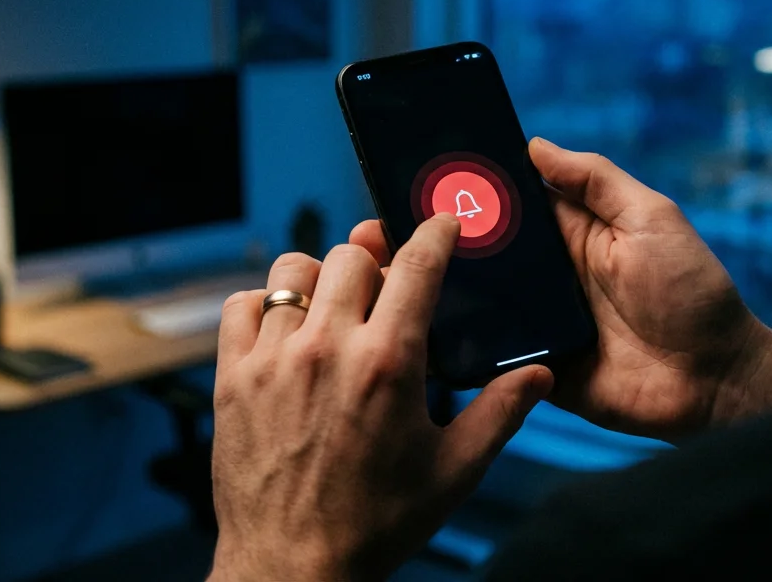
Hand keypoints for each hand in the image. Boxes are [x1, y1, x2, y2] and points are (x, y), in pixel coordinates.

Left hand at [210, 215, 552, 581]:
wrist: (292, 567)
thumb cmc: (377, 523)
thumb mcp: (454, 472)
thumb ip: (500, 413)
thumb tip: (540, 373)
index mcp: (389, 363)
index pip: (417, 265)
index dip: (434, 232)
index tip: (441, 222)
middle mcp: (328, 348)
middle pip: (352, 256)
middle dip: (376, 260)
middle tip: (385, 281)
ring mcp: (273, 360)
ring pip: (292, 271)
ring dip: (318, 278)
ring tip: (332, 305)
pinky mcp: (231, 378)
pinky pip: (241, 306)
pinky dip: (263, 307)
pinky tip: (284, 332)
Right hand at [350, 139, 771, 441]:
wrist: (715, 380)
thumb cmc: (693, 293)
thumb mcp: (652, 219)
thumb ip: (596, 181)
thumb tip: (536, 144)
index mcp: (570, 235)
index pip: (507, 206)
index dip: (467, 192)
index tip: (419, 176)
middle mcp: (546, 277)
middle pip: (479, 255)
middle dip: (434, 242)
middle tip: (380, 228)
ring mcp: (537, 324)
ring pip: (472, 305)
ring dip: (437, 292)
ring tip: (385, 277)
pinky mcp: (534, 369)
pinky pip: (486, 358)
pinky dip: (457, 348)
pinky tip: (417, 332)